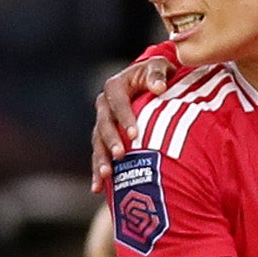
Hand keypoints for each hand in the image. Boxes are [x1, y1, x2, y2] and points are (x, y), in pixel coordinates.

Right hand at [87, 53, 177, 192]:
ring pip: (98, 143)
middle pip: (104, 125)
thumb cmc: (158, 75)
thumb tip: (159, 87)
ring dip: (100, 159)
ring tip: (105, 175)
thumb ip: (158, 75)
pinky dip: (97, 171)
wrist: (151, 83)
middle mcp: (104, 105)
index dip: (125, 118)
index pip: (118, 102)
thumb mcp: (160, 67)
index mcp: (115, 86)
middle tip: (119, 155)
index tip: (134, 135)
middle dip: (111, 141)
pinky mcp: (104, 139)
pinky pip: (98, 155)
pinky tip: (97, 189)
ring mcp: (102, 123)